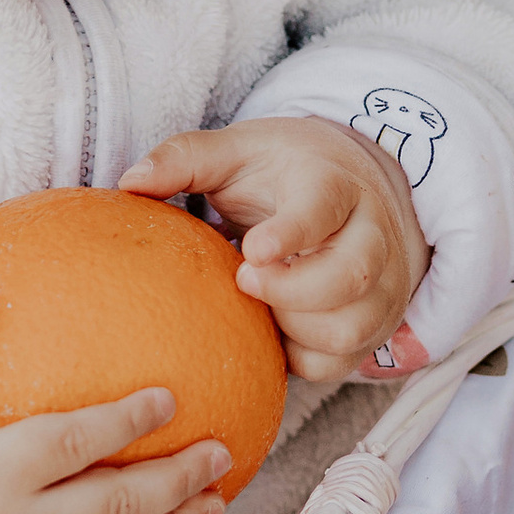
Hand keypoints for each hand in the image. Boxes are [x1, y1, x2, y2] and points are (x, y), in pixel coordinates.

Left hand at [119, 117, 428, 383]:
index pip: (325, 208)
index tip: (252, 250)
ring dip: (297, 329)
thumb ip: (185, 159)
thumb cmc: (284, 171)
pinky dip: (304, 359)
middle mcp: (373, 234)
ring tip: (259, 306)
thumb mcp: (238, 151)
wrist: (357, 185)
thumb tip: (129, 182)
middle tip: (245, 280)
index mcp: (335, 184)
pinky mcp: (376, 324)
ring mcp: (383, 284)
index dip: (292, 233)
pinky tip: (274, 334)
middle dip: (292, 291)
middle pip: (351, 275)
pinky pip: (344, 362)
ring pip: (352, 328)